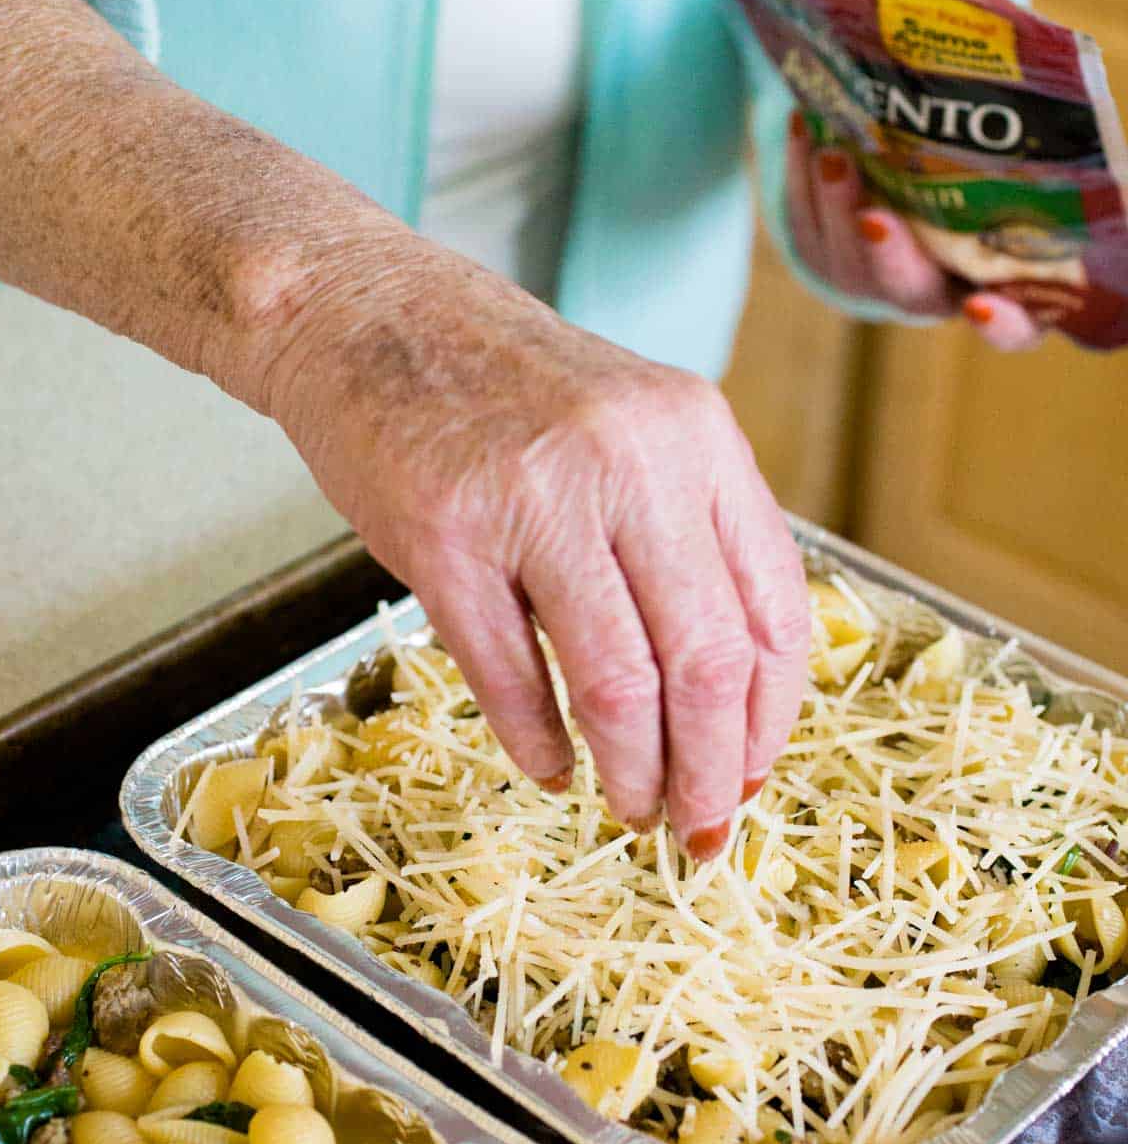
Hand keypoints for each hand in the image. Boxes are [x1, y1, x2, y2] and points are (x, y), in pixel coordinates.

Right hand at [266, 248, 808, 861]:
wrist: (368, 314)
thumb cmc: (506, 388)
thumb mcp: (632, 430)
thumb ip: (687, 536)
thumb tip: (729, 703)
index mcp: (697, 437)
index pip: (775, 611)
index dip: (772, 720)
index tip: (751, 777)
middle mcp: (631, 461)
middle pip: (707, 663)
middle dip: (712, 773)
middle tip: (699, 830)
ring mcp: (534, 497)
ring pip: (617, 686)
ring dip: (632, 774)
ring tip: (630, 809)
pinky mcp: (444, 535)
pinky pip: (509, 677)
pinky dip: (538, 744)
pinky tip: (549, 768)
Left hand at [786, 114, 1042, 350]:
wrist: (913, 192)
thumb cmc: (986, 189)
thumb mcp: (1015, 188)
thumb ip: (1026, 180)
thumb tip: (1025, 124)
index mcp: (994, 292)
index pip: (1014, 330)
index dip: (1000, 326)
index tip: (979, 307)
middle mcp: (926, 297)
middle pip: (906, 289)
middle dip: (888, 254)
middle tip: (872, 215)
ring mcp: (866, 282)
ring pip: (842, 260)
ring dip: (834, 205)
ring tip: (830, 155)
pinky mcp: (820, 256)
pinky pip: (803, 221)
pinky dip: (799, 173)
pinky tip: (803, 125)